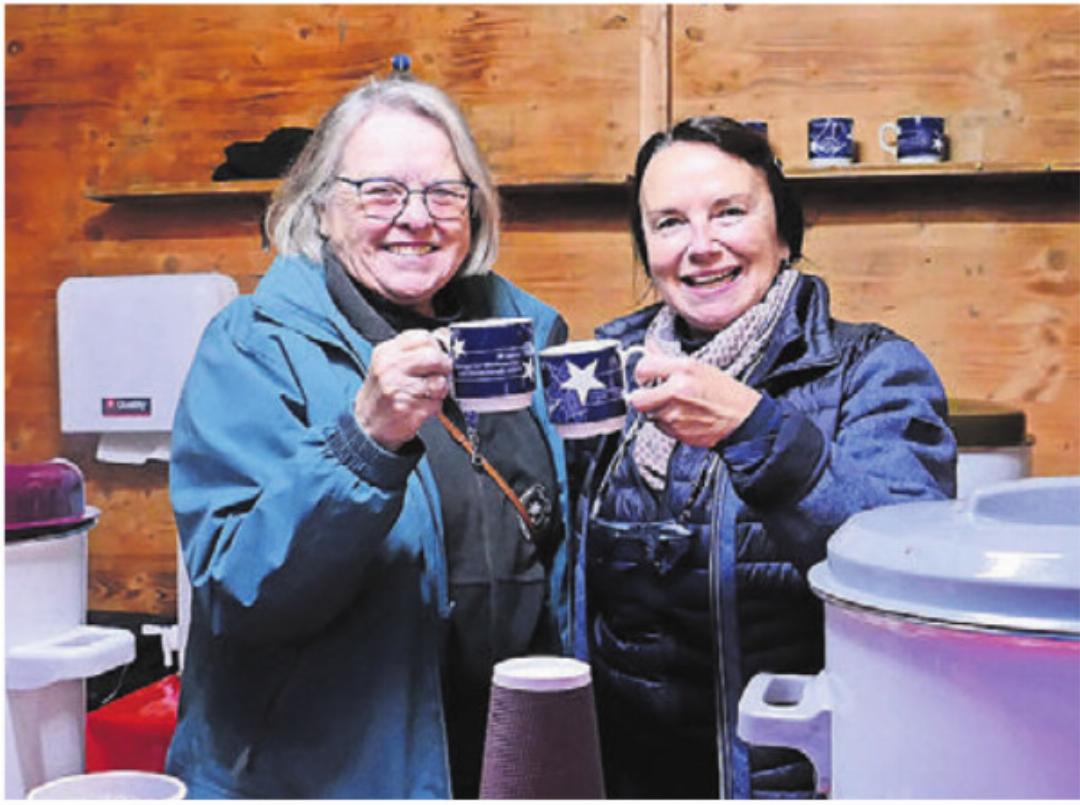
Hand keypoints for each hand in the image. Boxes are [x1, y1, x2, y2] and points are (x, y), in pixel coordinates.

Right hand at [353, 330, 451, 451]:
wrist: (365, 425)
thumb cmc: (383, 393)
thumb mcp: (389, 364)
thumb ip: (413, 351)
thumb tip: (444, 340)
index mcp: (386, 352)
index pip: (423, 337)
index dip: (437, 347)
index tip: (438, 356)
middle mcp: (390, 368)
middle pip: (434, 357)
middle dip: (445, 367)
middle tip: (441, 374)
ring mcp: (398, 389)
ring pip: (439, 382)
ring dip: (441, 390)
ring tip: (427, 393)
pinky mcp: (408, 410)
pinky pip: (436, 404)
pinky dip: (434, 407)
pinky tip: (420, 407)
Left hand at [627, 353, 760, 447]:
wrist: (743, 418)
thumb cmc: (724, 391)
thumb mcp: (700, 367)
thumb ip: (670, 361)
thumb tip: (649, 350)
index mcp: (683, 369)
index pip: (643, 368)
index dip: (642, 373)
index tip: (647, 376)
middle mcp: (676, 391)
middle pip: (637, 399)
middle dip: (641, 397)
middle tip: (651, 395)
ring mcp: (675, 415)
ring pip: (649, 415)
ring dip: (657, 411)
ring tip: (676, 406)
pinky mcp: (678, 432)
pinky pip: (661, 427)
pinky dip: (667, 423)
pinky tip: (684, 417)